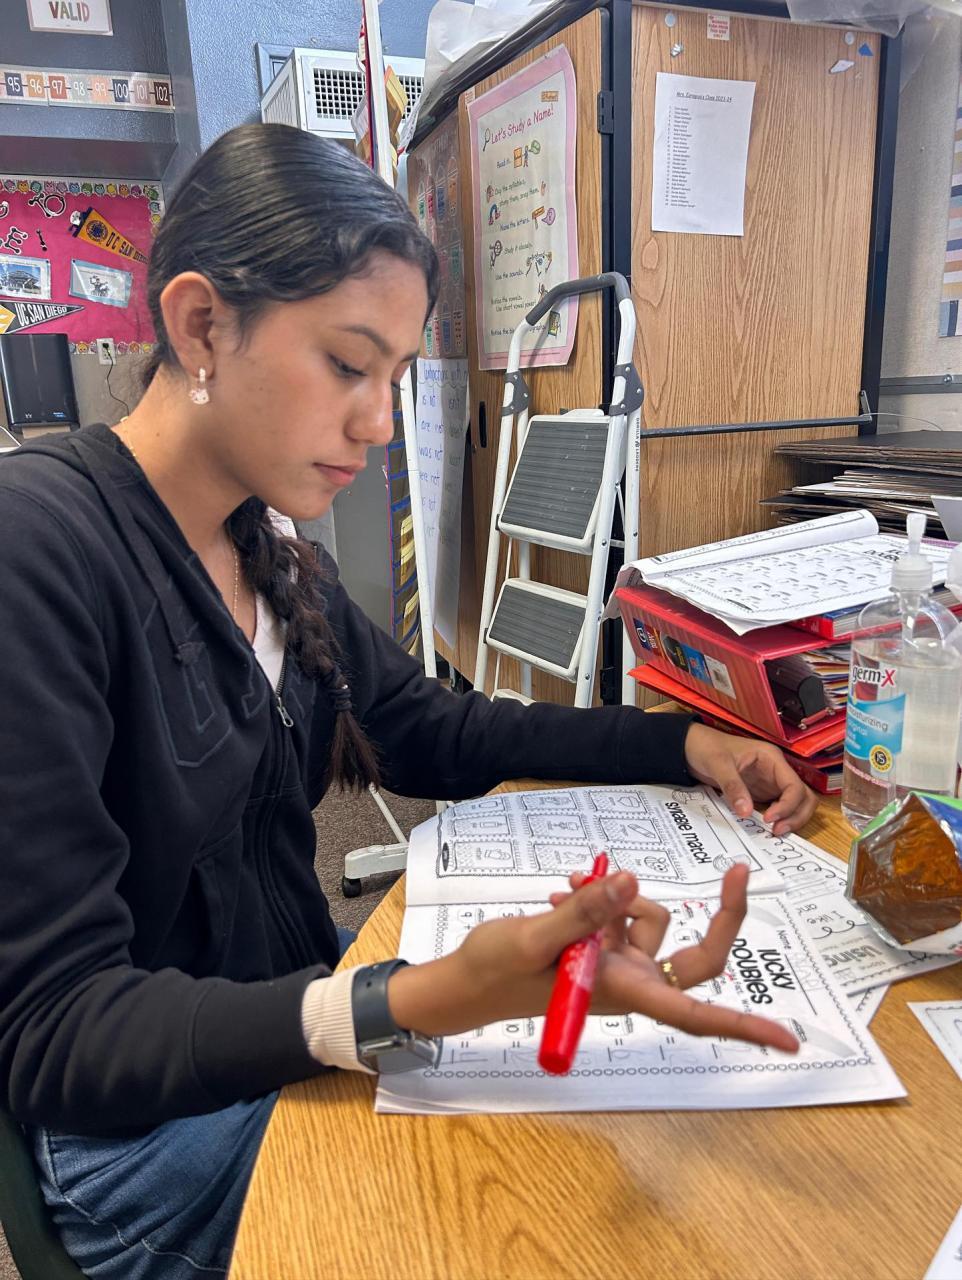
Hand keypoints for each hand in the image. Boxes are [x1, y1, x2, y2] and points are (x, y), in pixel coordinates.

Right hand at [388, 866, 798, 1054]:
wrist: (465, 982)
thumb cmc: (496, 973)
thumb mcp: (534, 936)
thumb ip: (585, 911)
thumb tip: (631, 882)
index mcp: (620, 990)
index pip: (693, 1010)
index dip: (740, 1026)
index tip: (787, 1039)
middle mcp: (627, 981)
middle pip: (694, 954)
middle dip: (719, 914)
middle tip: (738, 870)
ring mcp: (614, 965)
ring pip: (651, 921)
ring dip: (623, 897)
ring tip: (574, 884)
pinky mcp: (599, 950)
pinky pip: (620, 916)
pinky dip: (600, 899)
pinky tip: (567, 891)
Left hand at [683, 722, 817, 835]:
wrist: (692, 748)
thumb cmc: (707, 747)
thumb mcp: (718, 764)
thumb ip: (733, 786)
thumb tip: (746, 812)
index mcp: (772, 758)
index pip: (794, 785)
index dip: (788, 805)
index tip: (769, 818)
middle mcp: (776, 771)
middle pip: (804, 796)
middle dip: (796, 815)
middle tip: (777, 831)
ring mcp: (771, 783)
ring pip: (796, 804)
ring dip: (792, 819)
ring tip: (773, 832)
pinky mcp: (762, 793)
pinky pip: (779, 808)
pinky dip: (779, 819)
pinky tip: (765, 828)